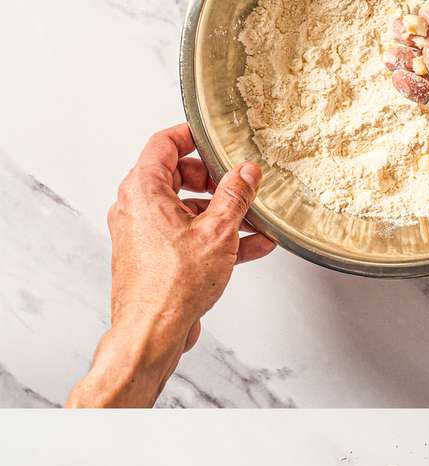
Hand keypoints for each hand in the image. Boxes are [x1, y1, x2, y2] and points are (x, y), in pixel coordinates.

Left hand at [67, 125, 272, 407]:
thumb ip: (235, 196)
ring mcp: (144, 233)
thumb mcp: (218, 231)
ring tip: (254, 221)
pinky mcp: (155, 256)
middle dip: (215, 180)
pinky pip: (188, 235)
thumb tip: (245, 173)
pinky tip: (249, 246)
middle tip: (240, 184)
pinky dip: (215, 236)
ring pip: (186, 209)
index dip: (191, 136)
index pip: (163, 144)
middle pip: (176, 176)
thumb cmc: (171, 285)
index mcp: (142, 190)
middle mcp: (137, 208)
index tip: (214, 138)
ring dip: (222, 213)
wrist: (154, 329)